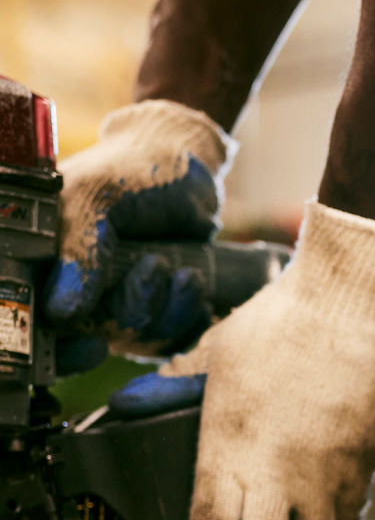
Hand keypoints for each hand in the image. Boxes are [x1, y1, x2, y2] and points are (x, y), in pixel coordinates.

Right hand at [45, 100, 231, 361]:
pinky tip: (193, 284)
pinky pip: (170, 341)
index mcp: (40, 262)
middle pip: (96, 339)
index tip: (95, 344)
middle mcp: (73, 291)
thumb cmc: (132, 173)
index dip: (61, 351)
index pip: (36, 327)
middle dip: (135, 310)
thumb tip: (60, 311)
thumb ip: (79, 249)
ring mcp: (115, 305)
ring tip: (184, 271)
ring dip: (169, 311)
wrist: (185, 168)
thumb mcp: (97, 198)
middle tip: (156, 265)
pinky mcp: (155, 312)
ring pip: (138, 341)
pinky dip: (188, 320)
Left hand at [153, 200, 374, 519]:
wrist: (357, 303)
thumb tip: (151, 400)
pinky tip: (326, 483)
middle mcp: (281, 472)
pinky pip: (351, 509)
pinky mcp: (367, 463)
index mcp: (231, 447)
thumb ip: (184, 387)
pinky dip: (336, 508)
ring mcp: (328, 473)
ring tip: (290, 510)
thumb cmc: (282, 320)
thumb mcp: (217, 350)